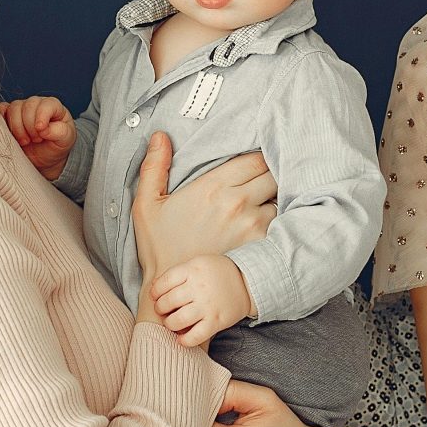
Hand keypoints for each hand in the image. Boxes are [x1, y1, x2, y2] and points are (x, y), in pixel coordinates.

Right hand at [0, 95, 74, 179]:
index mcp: (53, 106)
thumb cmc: (56, 145)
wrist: (45, 158)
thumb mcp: (66, 140)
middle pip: (27, 106)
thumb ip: (59, 131)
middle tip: (35, 140)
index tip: (41, 131)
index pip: (45, 104)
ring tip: (25, 141)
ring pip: (12, 109)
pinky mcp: (7, 116)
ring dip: (17, 128)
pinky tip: (9, 133)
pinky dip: (0, 120)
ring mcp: (20, 109)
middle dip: (29, 126)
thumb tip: (44, 128)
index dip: (41, 117)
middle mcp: (36, 104)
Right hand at [130, 133, 276, 294]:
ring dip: (273, 198)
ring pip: (279, 199)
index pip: (254, 159)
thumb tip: (160, 136)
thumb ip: (154, 166)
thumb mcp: (147, 205)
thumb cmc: (160, 247)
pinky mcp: (260, 245)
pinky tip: (263, 225)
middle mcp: (237, 202)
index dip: (258, 158)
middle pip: (272, 174)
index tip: (254, 163)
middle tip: (261, 180)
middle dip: (269, 174)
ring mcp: (252, 225)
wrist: (176, 290)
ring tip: (263, 203)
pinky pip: (279, 224)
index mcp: (212, 187)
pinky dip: (276, 221)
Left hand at [149, 254, 253, 347]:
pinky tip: (181, 339)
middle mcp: (199, 288)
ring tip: (171, 322)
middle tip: (163, 310)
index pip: (164, 282)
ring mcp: (208, 306)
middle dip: (160, 308)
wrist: (247, 282)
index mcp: (193, 270)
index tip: (155, 296)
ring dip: (170, 324)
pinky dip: (185, 341)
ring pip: (178, 320)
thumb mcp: (198, 263)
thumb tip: (155, 286)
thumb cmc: (217, 273)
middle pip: (169, 301)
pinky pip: (196, 336)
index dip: (155, 291)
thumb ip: (178, 273)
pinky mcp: (216, 321)